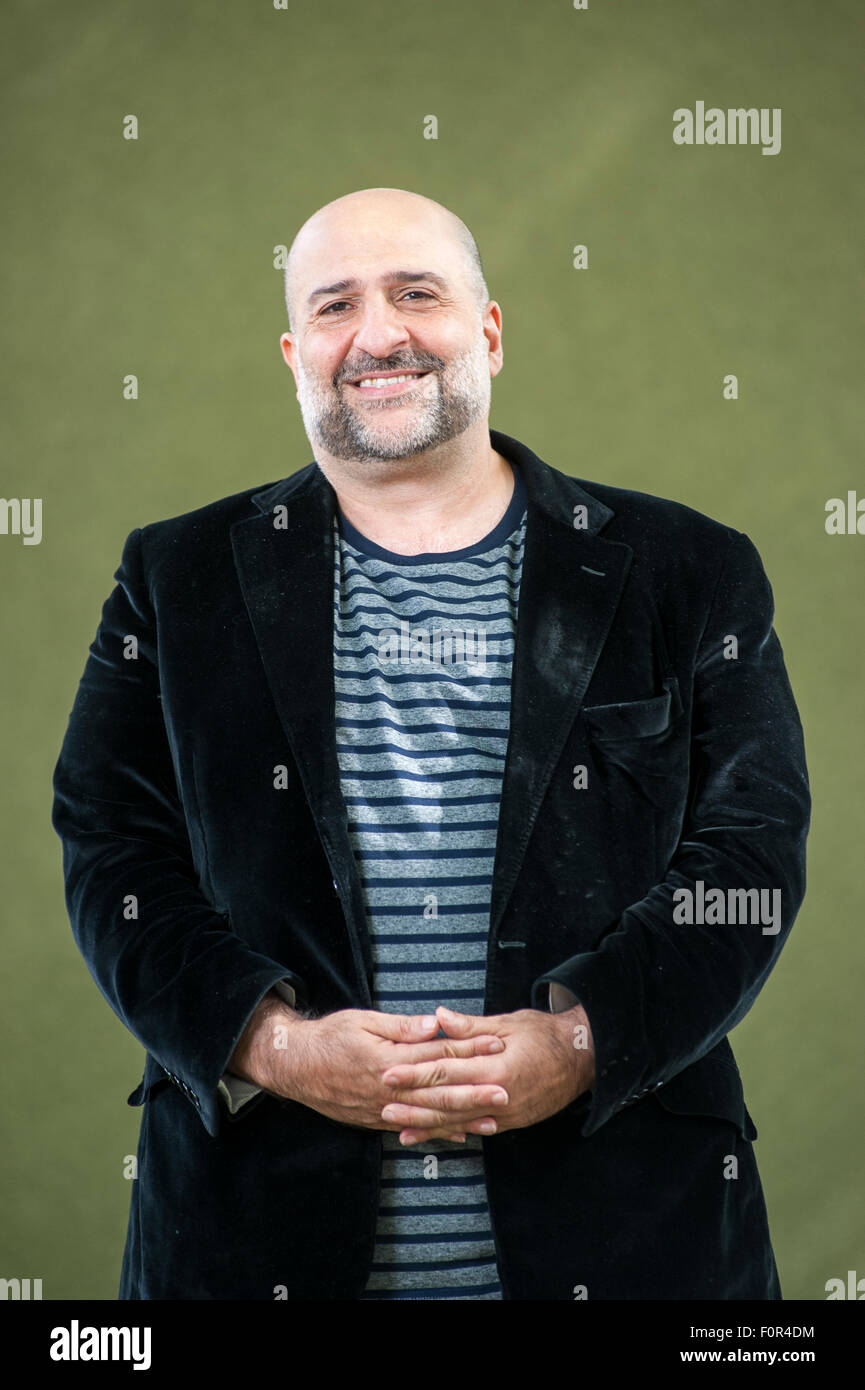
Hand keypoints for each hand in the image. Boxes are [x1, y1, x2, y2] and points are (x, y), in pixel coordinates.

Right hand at [229, 997, 507, 1140]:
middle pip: (439, 1090)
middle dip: (475, 1090)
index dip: (468, 1048)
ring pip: (429, 1115)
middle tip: (506, 1091)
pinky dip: (436, 1132)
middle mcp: (388, 1089)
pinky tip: (458, 1135)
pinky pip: (412, 1128)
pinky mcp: (376, 1120)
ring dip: (462, 1118)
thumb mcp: (363, 1020)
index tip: (496, 1044)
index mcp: (388, 1059)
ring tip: (493, 1121)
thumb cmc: (329, 1037)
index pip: (437, 1053)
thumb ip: (400, 1026)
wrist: (296, 1067)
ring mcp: (382, 1109)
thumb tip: (434, 1024)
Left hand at [378, 1004, 594, 1144]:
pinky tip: (434, 1137)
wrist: (583, 1059)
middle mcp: (499, 1095)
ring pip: (459, 1122)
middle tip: (383, 1105)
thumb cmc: (546, 1035)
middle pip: (448, 1102)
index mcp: (496, 1066)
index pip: (447, 1070)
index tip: (389, 1074)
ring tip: (399, 1128)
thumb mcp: (509, 1023)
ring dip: (428, 1126)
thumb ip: (470, 1027)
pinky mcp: (511, 1122)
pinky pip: (476, 1129)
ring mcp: (505, 1113)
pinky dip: (453, 1133)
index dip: (415, 1073)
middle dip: (413, 1104)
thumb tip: (438, 1017)